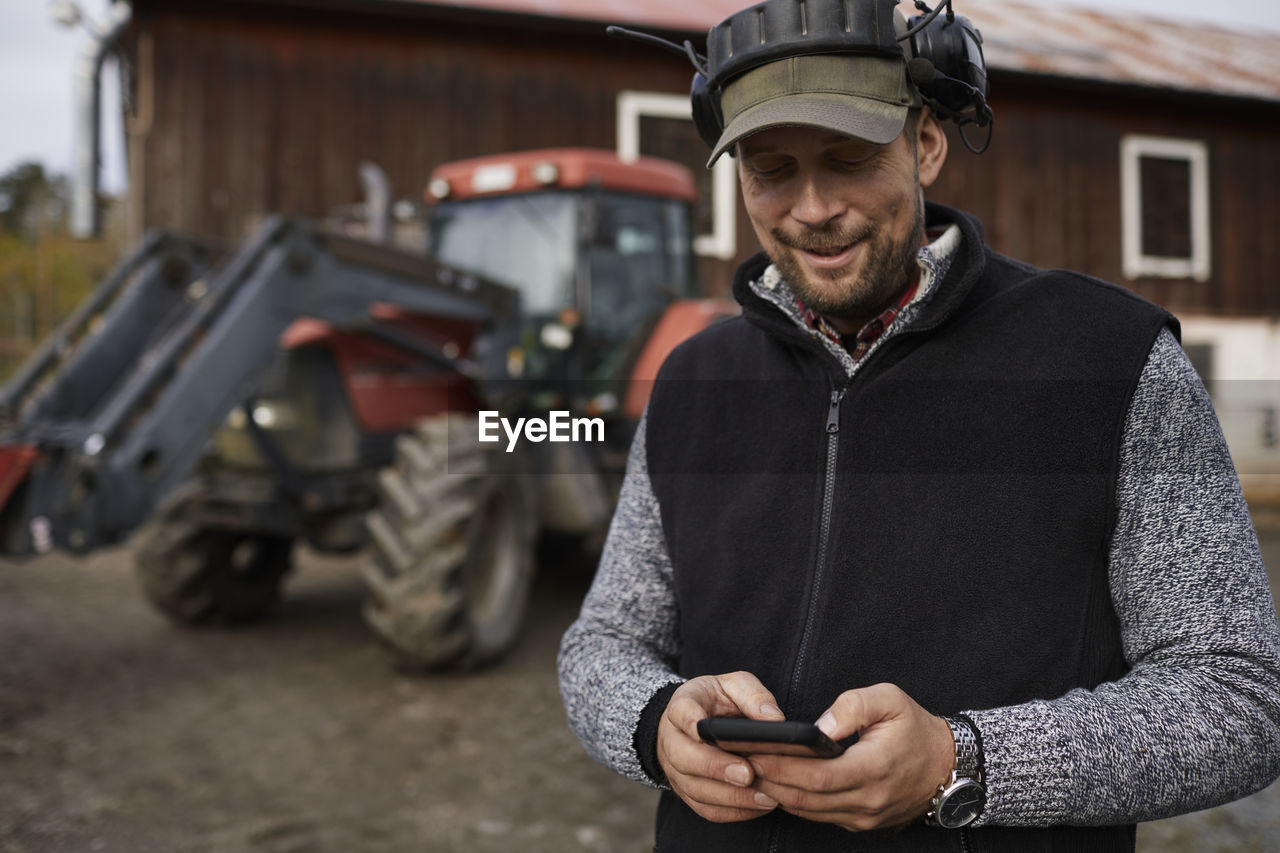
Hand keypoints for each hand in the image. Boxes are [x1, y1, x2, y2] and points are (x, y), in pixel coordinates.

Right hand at [657, 671, 785, 822]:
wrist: (696, 722)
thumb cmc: (718, 702)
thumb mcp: (734, 685)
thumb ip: (753, 696)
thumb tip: (775, 720)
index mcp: (682, 705)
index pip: (680, 711)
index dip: (689, 721)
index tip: (702, 729)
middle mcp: (673, 740)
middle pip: (683, 757)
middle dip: (715, 767)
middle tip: (747, 774)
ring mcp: (676, 769)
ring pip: (695, 788)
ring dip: (730, 796)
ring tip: (765, 797)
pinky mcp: (688, 792)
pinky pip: (706, 808)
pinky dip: (733, 811)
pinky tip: (760, 806)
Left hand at [748, 683, 954, 831]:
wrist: (947, 766)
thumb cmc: (915, 728)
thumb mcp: (890, 699)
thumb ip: (853, 706)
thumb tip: (818, 727)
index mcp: (874, 769)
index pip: (816, 776)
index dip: (781, 767)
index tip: (751, 753)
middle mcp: (868, 800)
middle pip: (806, 798)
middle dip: (768, 780)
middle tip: (737, 762)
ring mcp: (864, 817)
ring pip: (809, 811)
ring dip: (776, 793)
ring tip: (747, 771)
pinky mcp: (861, 822)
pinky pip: (820, 815)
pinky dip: (794, 801)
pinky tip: (774, 783)